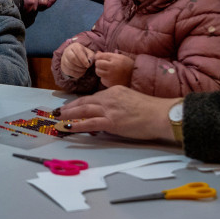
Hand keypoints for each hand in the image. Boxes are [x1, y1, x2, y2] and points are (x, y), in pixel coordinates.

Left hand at [56, 86, 174, 140]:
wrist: (161, 115)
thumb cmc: (151, 110)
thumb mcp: (132, 100)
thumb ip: (120, 104)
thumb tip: (111, 114)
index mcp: (116, 91)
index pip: (95, 97)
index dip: (81, 103)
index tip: (73, 107)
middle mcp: (110, 97)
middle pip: (85, 101)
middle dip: (70, 107)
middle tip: (59, 111)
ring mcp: (110, 109)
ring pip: (84, 110)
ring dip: (69, 114)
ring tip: (58, 118)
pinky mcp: (111, 122)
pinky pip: (89, 123)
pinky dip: (77, 125)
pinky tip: (68, 127)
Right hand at [60, 41, 94, 78]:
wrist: (75, 57)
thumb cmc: (84, 54)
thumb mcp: (89, 53)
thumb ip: (91, 56)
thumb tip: (89, 62)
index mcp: (74, 46)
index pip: (78, 52)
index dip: (83, 60)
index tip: (88, 65)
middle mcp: (67, 51)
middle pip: (72, 59)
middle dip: (81, 65)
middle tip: (86, 67)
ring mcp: (63, 59)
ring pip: (70, 66)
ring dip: (79, 70)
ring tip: (84, 69)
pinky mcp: (63, 66)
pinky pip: (69, 72)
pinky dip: (76, 74)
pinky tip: (81, 72)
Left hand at [94, 52, 133, 87]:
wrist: (135, 77)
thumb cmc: (128, 65)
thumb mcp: (120, 57)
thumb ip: (108, 55)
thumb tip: (97, 53)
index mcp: (115, 59)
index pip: (100, 56)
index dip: (98, 56)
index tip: (100, 57)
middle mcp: (112, 67)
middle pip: (98, 64)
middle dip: (99, 63)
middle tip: (103, 64)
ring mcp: (110, 76)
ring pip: (98, 72)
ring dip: (100, 70)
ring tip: (106, 70)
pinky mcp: (110, 83)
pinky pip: (102, 79)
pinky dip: (104, 78)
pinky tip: (111, 77)